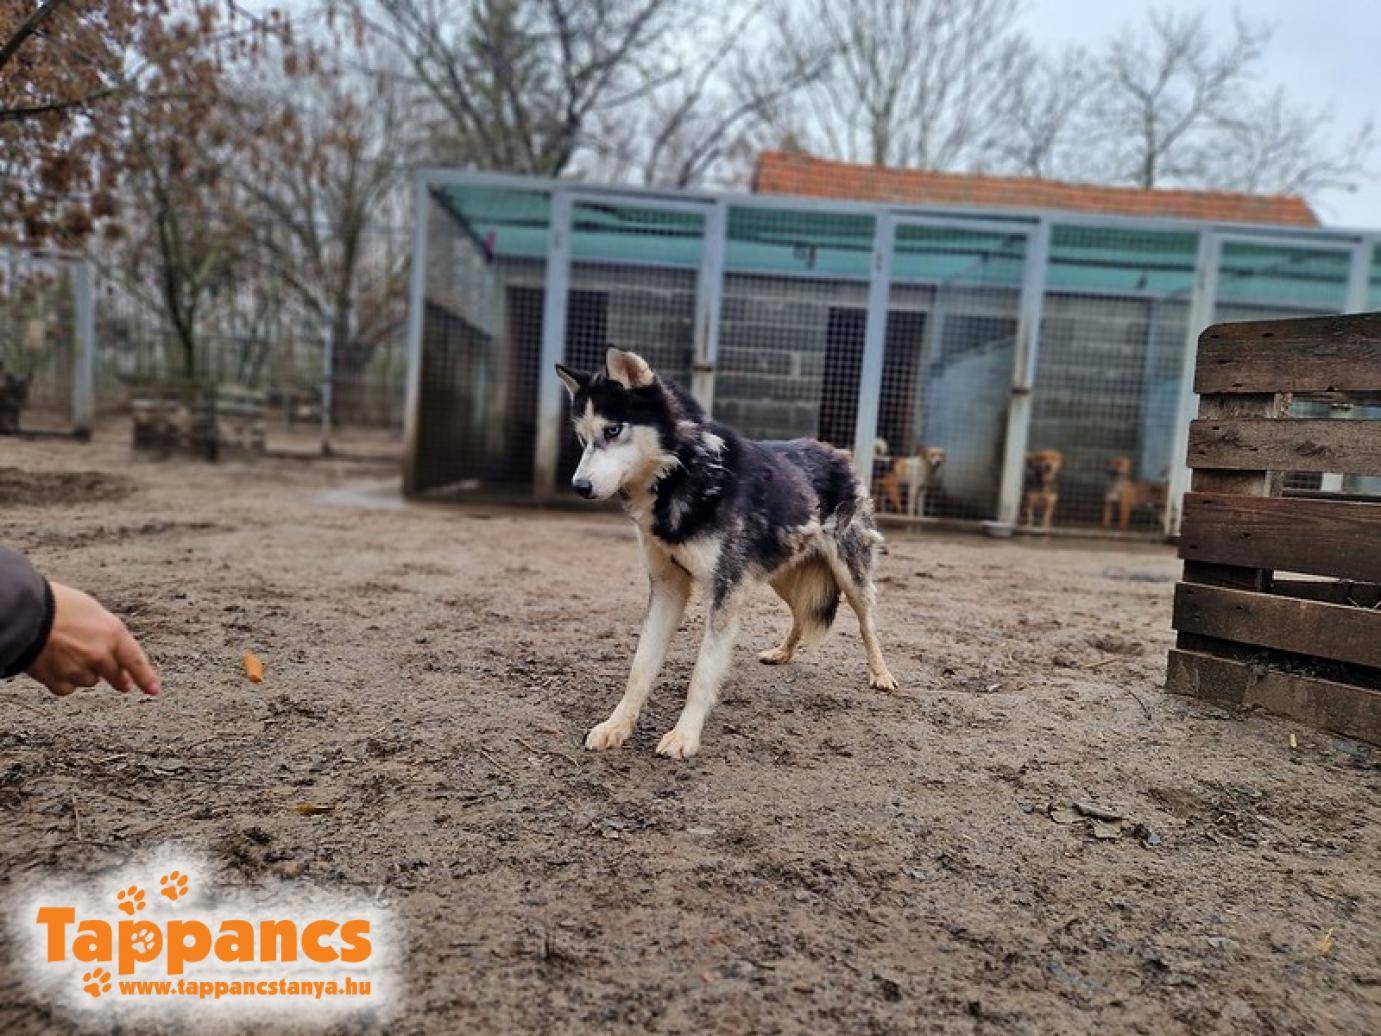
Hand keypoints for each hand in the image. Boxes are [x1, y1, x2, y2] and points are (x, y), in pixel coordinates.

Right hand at [26, 583, 159, 697]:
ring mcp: (77, 669)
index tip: (154, 691)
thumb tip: (111, 652)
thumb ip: (106, 634)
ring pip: (89, 681)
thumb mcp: (93, 612)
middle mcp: (99, 654)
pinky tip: (55, 667)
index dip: (146, 677)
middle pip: (114, 675)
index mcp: (112, 633)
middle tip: (122, 684)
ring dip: (84, 674)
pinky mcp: (56, 680)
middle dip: (118, 679)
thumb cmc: (58, 604)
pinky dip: (63, 682)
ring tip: (67, 655)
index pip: (135, 660)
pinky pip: (67, 689)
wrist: (26, 613)